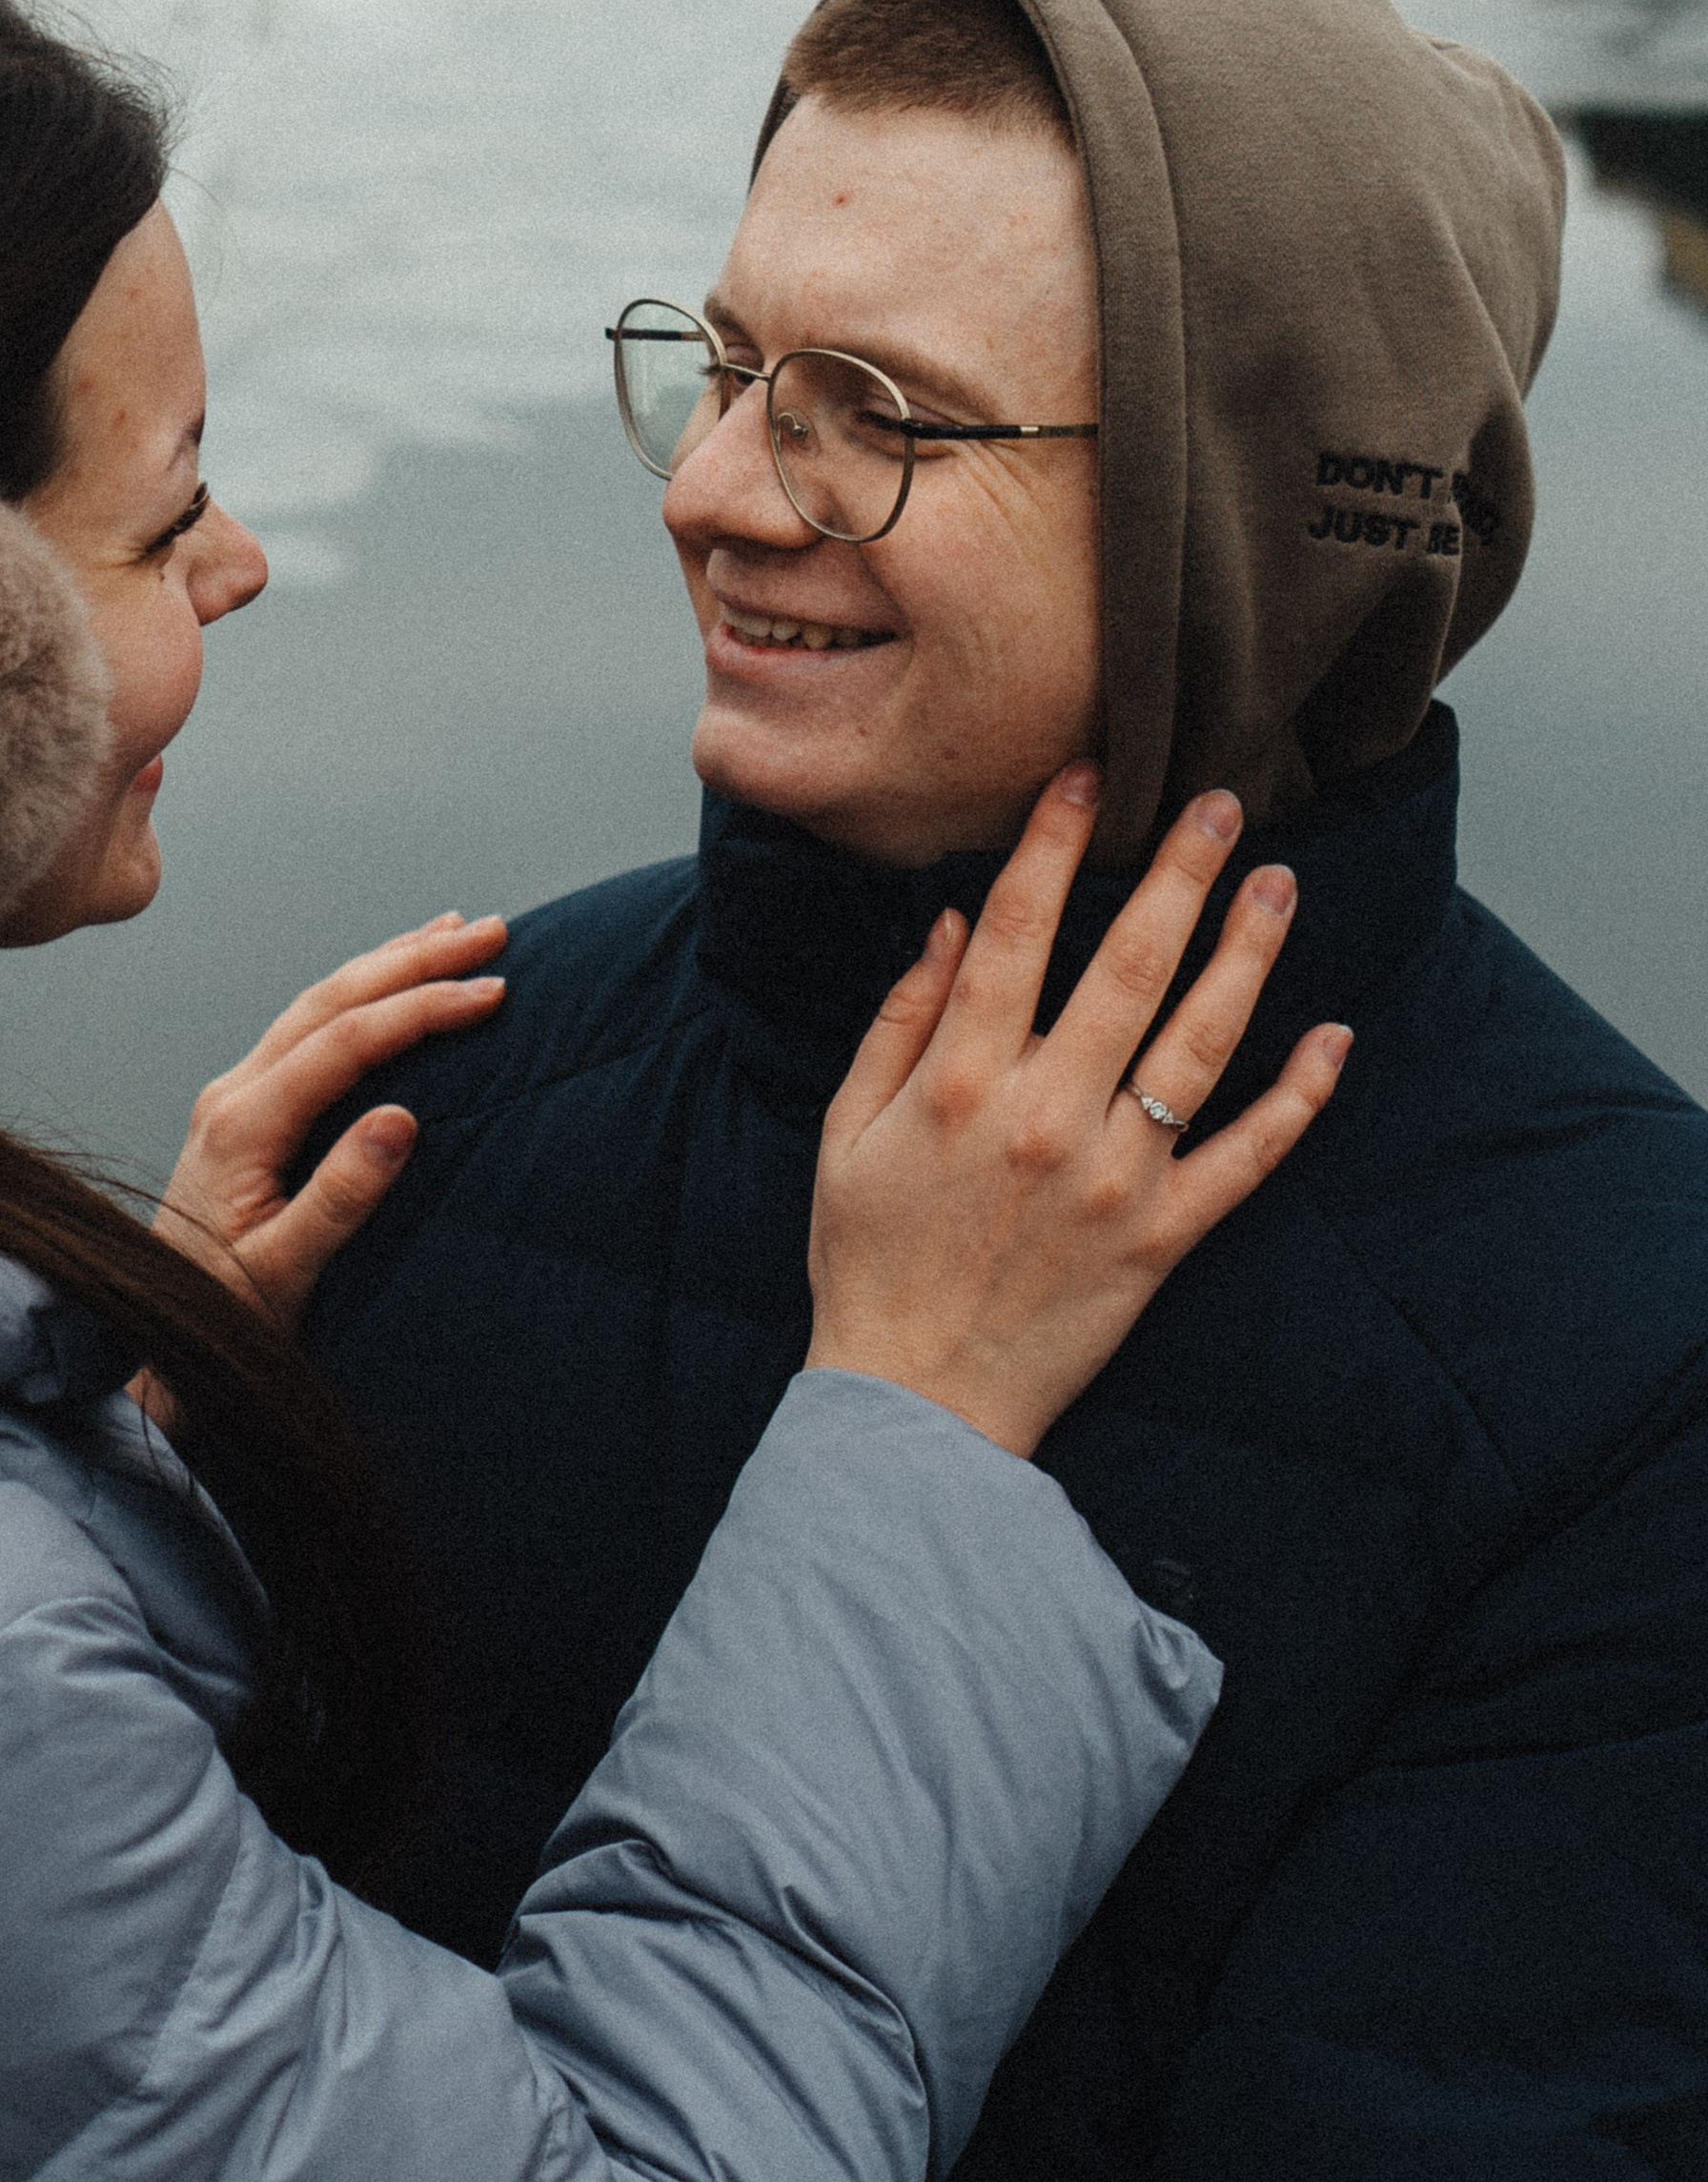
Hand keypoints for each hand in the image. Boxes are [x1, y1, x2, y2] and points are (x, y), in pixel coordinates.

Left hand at [156, 912, 507, 1325]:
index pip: (343, 1041)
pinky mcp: (247, 1108)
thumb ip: (340, 1198)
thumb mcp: (286, 1272)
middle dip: (413, 959)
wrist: (163, 1337)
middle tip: (490, 934)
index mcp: (243, 1126)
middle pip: (330, 1001)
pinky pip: (311, 1030)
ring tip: (455, 933)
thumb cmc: (227, 1314)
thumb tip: (400, 1119)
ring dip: (388, 964)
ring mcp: (237, 1096)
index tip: (490, 992)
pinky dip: (363, 995)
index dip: (419, 1008)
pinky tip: (394, 984)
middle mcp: (234, 1094)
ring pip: (319, 1004)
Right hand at [807, 766, 1349, 1455]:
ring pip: (1199, 1045)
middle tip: (1223, 805)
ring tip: (1280, 887)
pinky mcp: (1162, 1238)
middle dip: (1178, 875)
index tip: (1088, 778)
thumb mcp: (847, 1131)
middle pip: (1126, 967)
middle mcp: (1044, 1116)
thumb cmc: (867, 1260)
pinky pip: (1246, 1158)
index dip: (1052, 845)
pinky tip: (1333, 1038)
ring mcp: (1113, 1177)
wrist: (915, 1403)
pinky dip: (1296, 1100)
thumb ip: (901, 1022)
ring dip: (1246, 957)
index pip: (1014, 932)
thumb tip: (951, 924)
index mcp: (960, 1082)